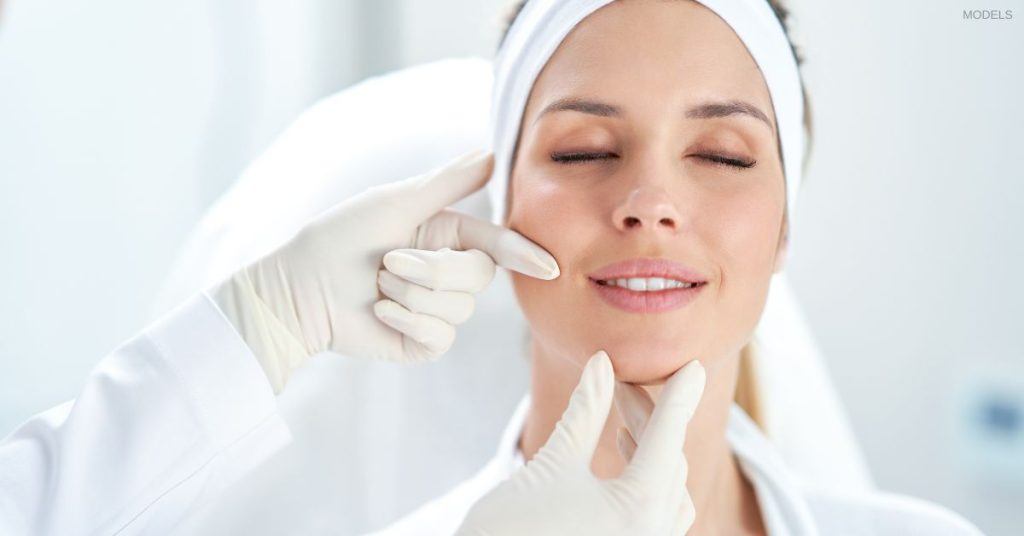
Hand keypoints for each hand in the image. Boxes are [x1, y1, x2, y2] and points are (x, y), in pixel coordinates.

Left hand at [211, 150, 558, 391]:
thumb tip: (492, 154)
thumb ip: (447, 182)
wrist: (298, 289)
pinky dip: (406, 321)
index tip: (549, 266)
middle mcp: (446, 273)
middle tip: (388, 261)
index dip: (523, 254)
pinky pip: (440, 337)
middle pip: (478, 277)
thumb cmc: (340, 237)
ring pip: (459, 309)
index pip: (496, 244)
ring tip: (377, 286)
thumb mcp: (396, 202)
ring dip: (411, 295)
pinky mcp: (422, 343)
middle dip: (432, 270)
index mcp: (446, 235)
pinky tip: (379, 312)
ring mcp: (435, 311)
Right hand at [456, 351, 705, 535]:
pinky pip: (660, 515)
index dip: (679, 396)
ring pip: (669, 491)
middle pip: (668, 461)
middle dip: (649, 417)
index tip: (694, 366)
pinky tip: (624, 458)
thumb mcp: (552, 464)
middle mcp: (653, 534)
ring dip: (652, 451)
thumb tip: (602, 364)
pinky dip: (650, 481)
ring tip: (624, 421)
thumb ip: (585, 413)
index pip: (668, 437)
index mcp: (640, 508)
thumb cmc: (512, 529)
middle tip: (621, 383)